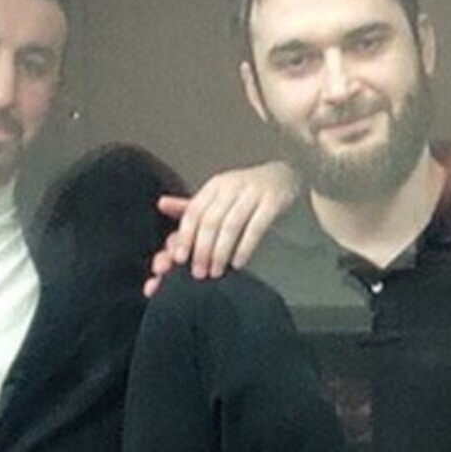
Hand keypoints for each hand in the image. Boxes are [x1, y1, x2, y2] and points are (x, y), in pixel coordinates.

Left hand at [145, 161, 299, 296]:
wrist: (288, 177)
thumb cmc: (248, 193)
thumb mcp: (220, 196)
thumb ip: (193, 205)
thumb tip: (161, 204)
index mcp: (215, 186)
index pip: (194, 212)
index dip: (184, 237)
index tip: (177, 260)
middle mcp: (232, 185)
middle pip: (210, 220)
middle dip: (201, 250)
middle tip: (198, 274)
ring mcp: (254, 192)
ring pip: (230, 225)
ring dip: (220, 252)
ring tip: (216, 272)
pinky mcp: (274, 201)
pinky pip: (256, 226)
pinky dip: (245, 247)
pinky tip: (239, 263)